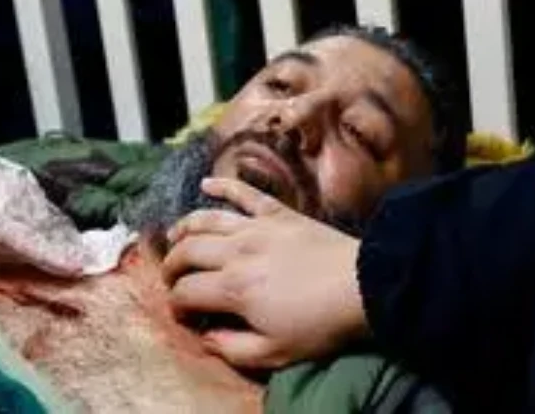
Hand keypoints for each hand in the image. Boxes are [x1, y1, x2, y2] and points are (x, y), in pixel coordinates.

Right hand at [161, 177, 369, 370]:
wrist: (363, 286)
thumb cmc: (320, 324)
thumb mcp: (275, 352)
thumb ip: (233, 349)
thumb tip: (206, 338)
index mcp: (232, 288)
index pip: (186, 292)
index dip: (176, 305)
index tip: (183, 314)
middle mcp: (235, 252)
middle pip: (187, 252)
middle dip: (171, 266)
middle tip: (172, 279)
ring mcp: (256, 227)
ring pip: (206, 219)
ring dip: (183, 228)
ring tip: (173, 238)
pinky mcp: (278, 213)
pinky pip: (245, 192)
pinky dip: (223, 184)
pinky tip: (206, 183)